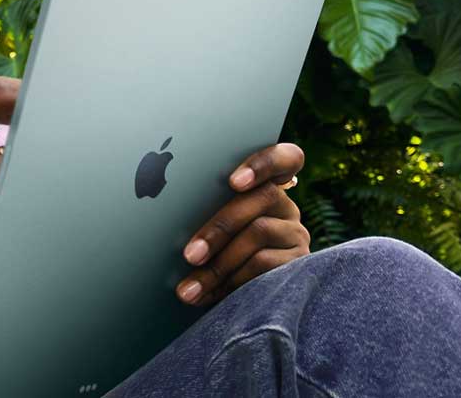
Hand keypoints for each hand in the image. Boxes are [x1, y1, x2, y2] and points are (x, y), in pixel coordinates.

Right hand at [0, 73, 19, 391]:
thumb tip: (32, 117)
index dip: (19, 91)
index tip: (47, 101)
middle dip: (34, 111)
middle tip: (63, 130)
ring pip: (20, 156)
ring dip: (32, 181)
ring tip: (18, 218)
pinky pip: (24, 193)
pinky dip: (34, 211)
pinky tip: (18, 238)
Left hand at [176, 143, 309, 306]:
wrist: (233, 301)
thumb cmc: (207, 250)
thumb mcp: (204, 224)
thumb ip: (199, 207)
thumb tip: (161, 205)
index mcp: (261, 184)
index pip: (284, 158)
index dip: (264, 163)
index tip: (234, 182)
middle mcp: (284, 204)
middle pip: (262, 196)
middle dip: (219, 227)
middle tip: (189, 255)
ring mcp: (294, 232)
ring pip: (259, 232)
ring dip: (219, 263)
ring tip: (190, 288)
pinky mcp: (299, 263)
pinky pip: (267, 265)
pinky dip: (234, 281)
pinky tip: (210, 296)